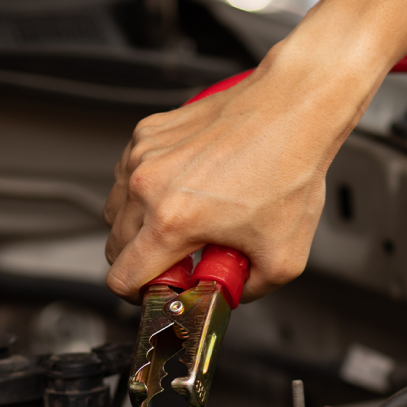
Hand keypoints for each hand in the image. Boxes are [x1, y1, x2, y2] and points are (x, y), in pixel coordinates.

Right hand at [102, 0, 406, 302]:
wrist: (292, 110)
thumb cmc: (289, 169)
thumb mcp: (284, 257)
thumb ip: (249, 289)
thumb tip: (229, 294)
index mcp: (173, 222)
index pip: (122, 278)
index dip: (140, 296)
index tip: (162, 292)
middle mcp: (148, 185)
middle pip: (114, 247)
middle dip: (145, 262)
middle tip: (184, 260)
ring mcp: (142, 155)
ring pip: (117, 210)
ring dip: (142, 227)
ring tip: (188, 224)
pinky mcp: (147, 133)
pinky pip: (129, 175)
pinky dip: (150, 191)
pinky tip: (189, 190)